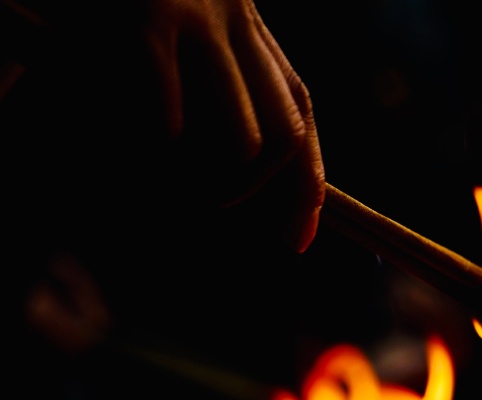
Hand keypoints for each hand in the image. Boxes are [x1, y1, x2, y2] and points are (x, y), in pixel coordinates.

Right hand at [138, 0, 323, 250]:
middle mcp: (234, 20)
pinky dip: (153, 156)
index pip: (298, 112)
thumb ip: (207, 75)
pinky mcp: (148, 21)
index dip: (306, 184)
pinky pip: (172, 122)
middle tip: (206, 211)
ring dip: (208, 188)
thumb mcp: (175, 25)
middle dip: (253, 195)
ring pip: (244, 142)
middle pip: (284, 137)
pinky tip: (120, 152)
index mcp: (244, 24)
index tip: (296, 240)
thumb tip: (237, 163)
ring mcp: (196, 19)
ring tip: (159, 192)